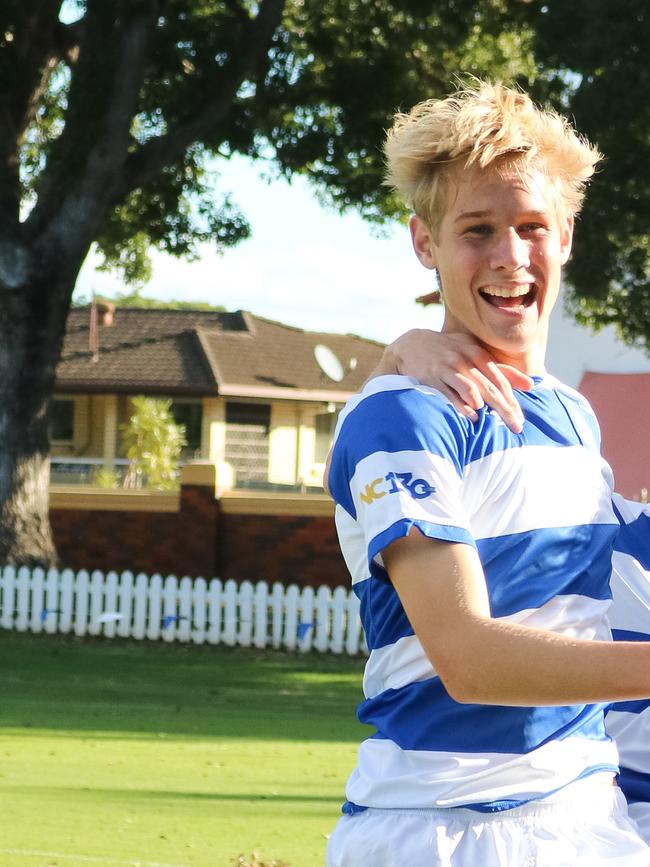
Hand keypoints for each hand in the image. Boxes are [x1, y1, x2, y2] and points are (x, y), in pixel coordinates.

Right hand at [380, 330, 533, 433]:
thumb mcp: (475, 354)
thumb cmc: (449, 352)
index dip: (512, 400)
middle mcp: (466, 359)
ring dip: (486, 405)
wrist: (412, 345)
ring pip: (472, 388)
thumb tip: (531, 386)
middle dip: (505, 408)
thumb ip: (502, 371)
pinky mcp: (432, 376)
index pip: (500, 380)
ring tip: (498, 424)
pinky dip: (461, 404)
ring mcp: (448, 367)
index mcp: (478, 354)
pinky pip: (449, 392)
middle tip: (517, 427)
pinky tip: (472, 416)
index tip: (521, 419)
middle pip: (490, 387)